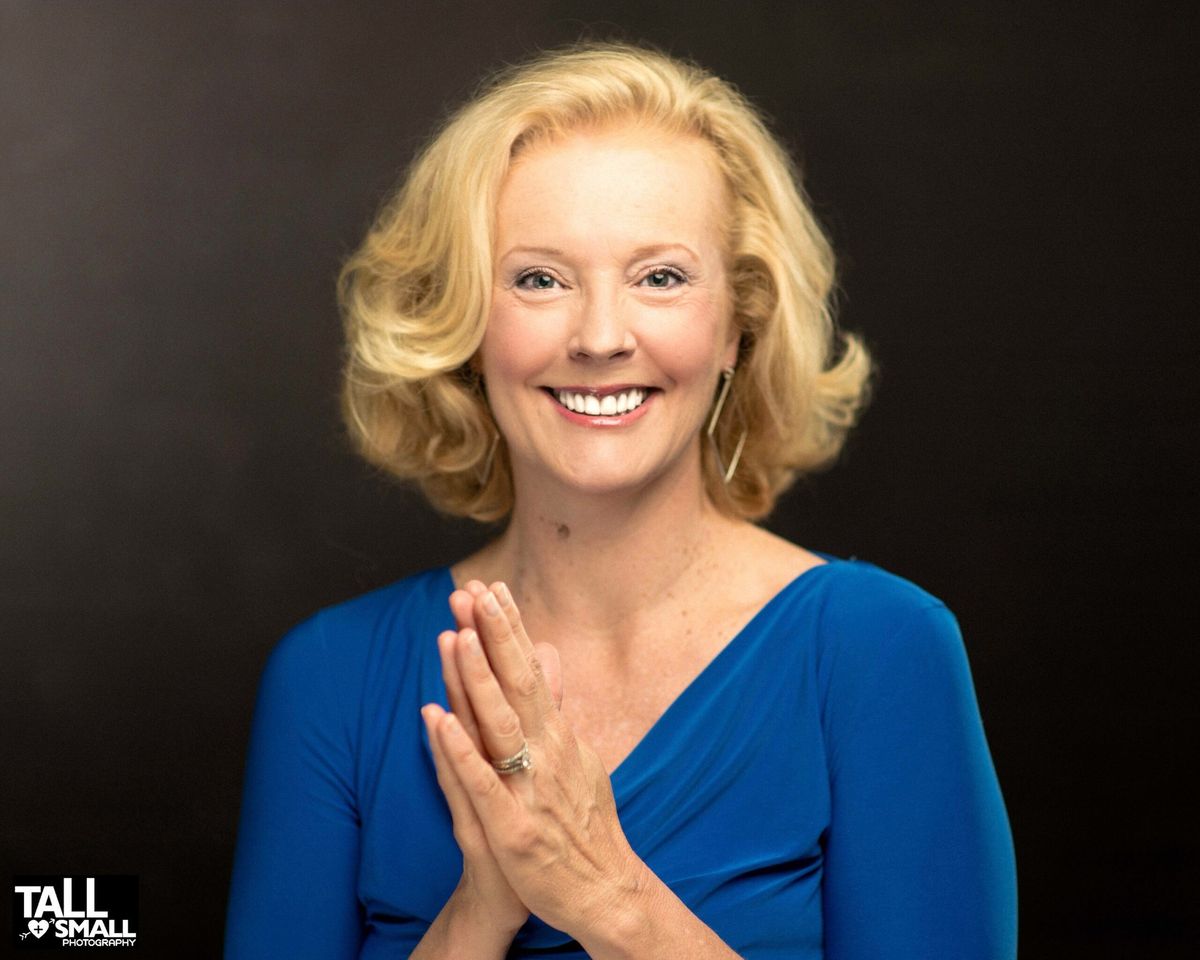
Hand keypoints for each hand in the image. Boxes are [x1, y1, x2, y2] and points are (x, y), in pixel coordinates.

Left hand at [426, 581, 645, 939]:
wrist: (602, 892)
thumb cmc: (582, 823)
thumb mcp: (577, 755)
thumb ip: (558, 704)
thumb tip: (550, 655)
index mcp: (558, 735)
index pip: (531, 671)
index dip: (510, 630)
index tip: (493, 588)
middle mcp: (547, 753)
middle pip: (517, 685)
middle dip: (495, 636)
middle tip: (475, 591)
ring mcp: (530, 789)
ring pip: (499, 724)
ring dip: (477, 679)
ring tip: (458, 636)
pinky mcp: (512, 828)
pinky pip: (480, 783)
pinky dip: (458, 750)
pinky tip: (438, 718)